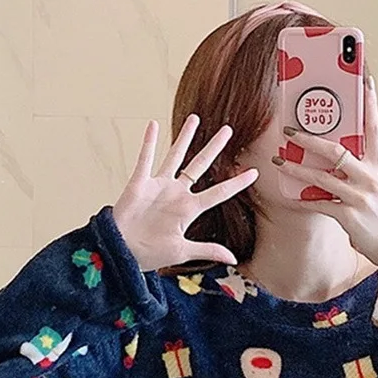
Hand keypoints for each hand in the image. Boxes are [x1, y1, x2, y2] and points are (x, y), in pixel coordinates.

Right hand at [113, 115, 258, 271]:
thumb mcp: (183, 252)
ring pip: (175, 156)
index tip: (254, 173)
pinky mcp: (140, 183)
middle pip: (200, 165)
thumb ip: (208, 250)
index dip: (236, 183)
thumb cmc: (151, 254)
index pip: (219, 192)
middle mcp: (177, 193)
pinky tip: (153, 126)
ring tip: (194, 118)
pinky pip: (145, 159)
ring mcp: (159, 186)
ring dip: (184, 137)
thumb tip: (233, 259)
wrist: (123, 252)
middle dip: (214, 147)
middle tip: (228, 130)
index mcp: (189, 209)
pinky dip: (149, 143)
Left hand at [273, 78, 377, 267]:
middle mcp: (369, 177)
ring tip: (279, 162)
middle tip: (290, 131)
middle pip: (337, 150)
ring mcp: (359, 197)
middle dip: (310, 139)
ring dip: (297, 169)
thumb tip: (334, 158)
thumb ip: (359, 169)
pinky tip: (290, 196)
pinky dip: (302, 200)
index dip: (369, 103)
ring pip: (322, 177)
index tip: (364, 79)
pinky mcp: (349, 216)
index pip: (374, 128)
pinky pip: (319, 205)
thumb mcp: (377, 186)